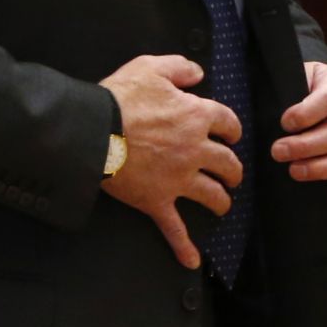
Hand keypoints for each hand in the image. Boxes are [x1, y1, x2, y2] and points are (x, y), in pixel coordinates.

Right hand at [98, 53, 243, 269]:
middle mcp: (194, 150)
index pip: (228, 123)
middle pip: (228, 163)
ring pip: (212, 195)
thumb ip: (178, 68)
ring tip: (221, 203)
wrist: (93, 130)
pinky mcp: (157, 200)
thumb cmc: (120, 97)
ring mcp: (177, 178)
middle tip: (231, 173)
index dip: (232, 129)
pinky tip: (193, 260)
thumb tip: (198, 73)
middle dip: (233, 170)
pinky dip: (183, 246)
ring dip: (221, 200)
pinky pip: (174, 228)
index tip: (230, 134)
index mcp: (195, 116)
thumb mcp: (150, 67)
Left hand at [271, 61, 326, 205]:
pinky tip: (324, 194)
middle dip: (305, 146)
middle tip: (277, 151)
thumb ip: (287, 92)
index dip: (306, 113)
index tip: (284, 122)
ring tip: (293, 170)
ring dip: (319, 169)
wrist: (315, 98)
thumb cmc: (299, 91)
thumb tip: (272, 121)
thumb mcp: (296, 80)